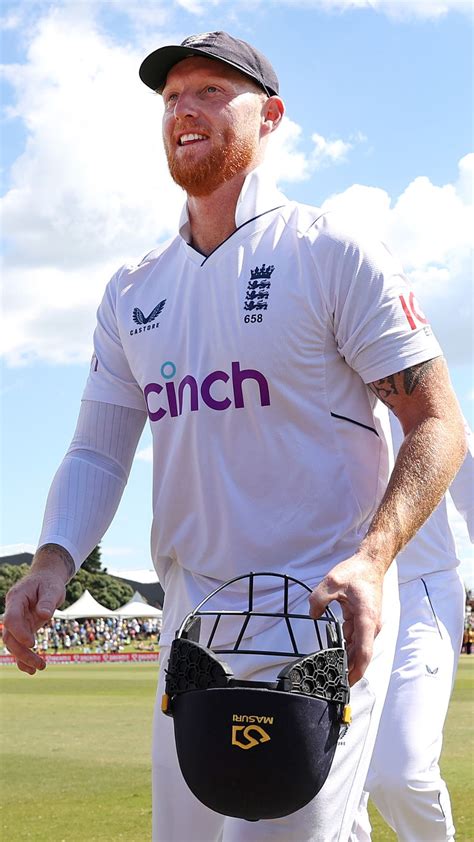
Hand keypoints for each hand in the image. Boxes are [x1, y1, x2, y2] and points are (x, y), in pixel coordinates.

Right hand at [3, 572, 65, 674]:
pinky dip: (23, 658)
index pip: (11, 618)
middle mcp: (13, 611)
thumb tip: (44, 615)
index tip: (32, 643)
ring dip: (24, 658)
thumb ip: (47, 601)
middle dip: (21, 652)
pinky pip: (20, 645)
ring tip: (39, 668)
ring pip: (13, 643)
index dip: (19, 632)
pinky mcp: (23, 628)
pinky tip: (31, 670)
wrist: (46, 579)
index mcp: (16, 598)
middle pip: (9, 635)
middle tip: (38, 664)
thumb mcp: (52, 588)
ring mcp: (17, 621)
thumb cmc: (49, 582)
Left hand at [308, 554, 384, 685]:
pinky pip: (356, 638)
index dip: (357, 670)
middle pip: (361, 653)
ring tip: (334, 672)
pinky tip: (337, 653)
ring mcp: (369, 623)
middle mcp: (371, 625)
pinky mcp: (365, 620)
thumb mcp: (332, 582)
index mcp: (366, 619)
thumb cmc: (356, 572)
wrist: (371, 563)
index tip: (348, 683)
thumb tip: (313, 614)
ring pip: (358, 647)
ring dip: (348, 659)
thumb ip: (319, 600)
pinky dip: (348, 647)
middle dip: (350, 669)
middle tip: (335, 683)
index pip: (364, 652)